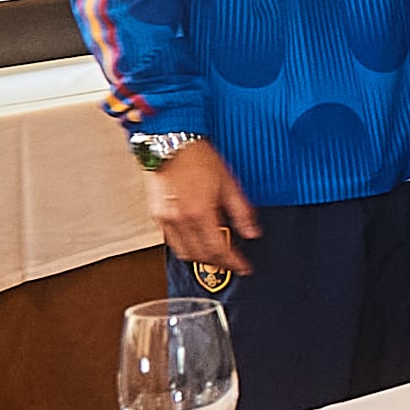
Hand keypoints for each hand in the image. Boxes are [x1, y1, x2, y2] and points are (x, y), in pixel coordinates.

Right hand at [144, 139, 258, 273]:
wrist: (169, 141)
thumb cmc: (197, 156)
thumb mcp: (228, 182)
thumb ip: (241, 211)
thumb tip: (252, 232)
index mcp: (199, 213)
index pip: (218, 250)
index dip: (233, 263)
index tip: (243, 267)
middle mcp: (179, 220)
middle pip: (200, 256)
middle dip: (218, 264)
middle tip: (232, 263)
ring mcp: (165, 219)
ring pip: (183, 252)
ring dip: (201, 258)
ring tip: (216, 254)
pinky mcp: (156, 215)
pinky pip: (172, 241)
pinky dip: (186, 246)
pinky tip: (197, 240)